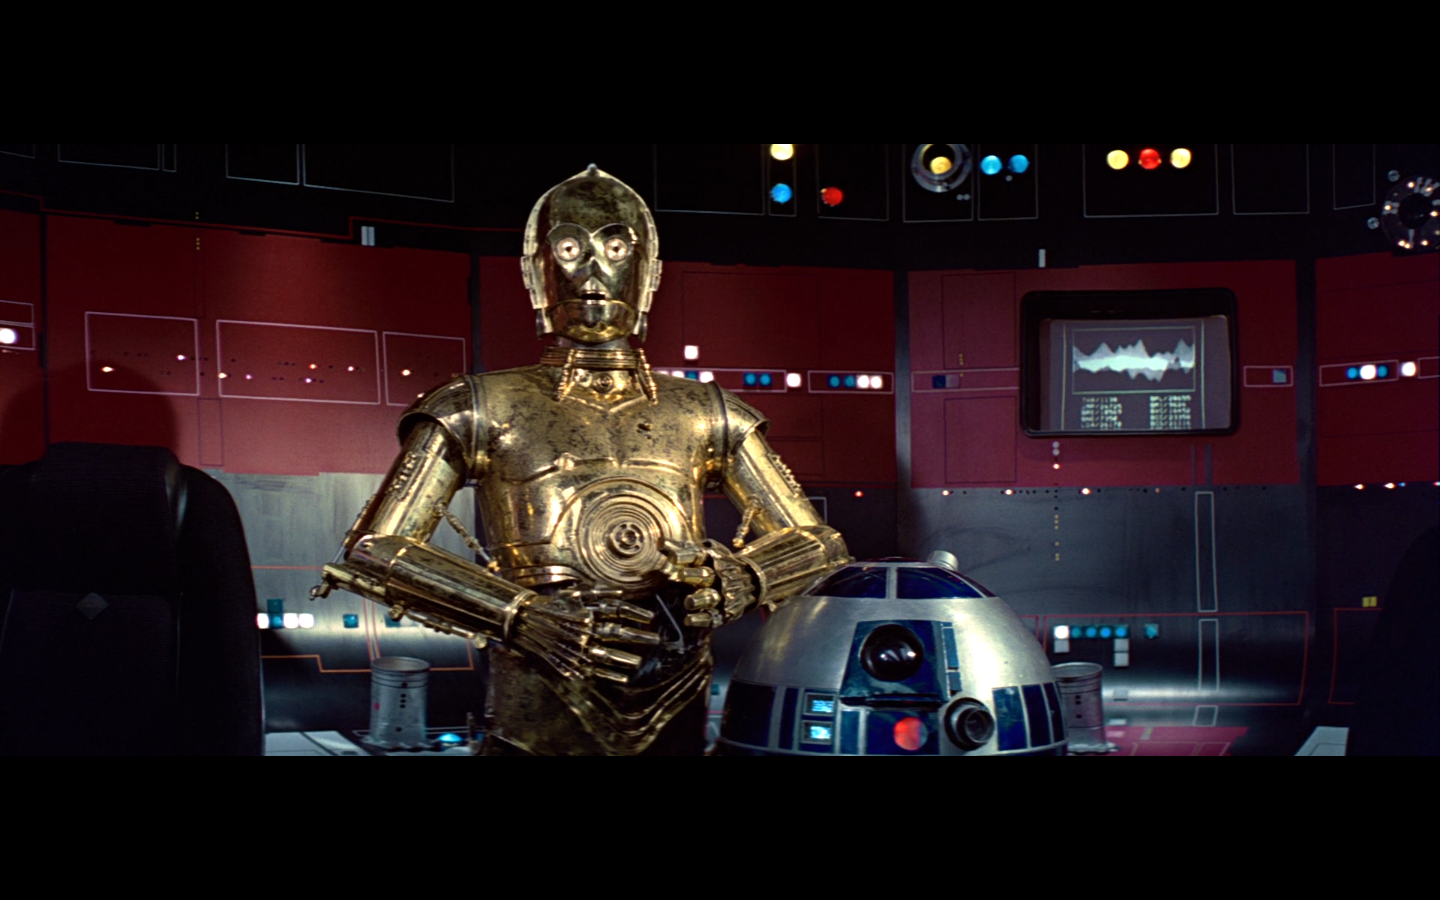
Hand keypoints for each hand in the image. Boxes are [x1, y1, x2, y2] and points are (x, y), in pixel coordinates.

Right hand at [511, 585, 661, 683]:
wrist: (523, 622)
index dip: (636, 615)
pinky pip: (593, 671)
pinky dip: (609, 675)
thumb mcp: (574, 593)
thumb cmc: (551, 605)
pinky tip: (623, 678)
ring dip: (625, 659)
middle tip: (656, 640)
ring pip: (607, 654)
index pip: (618, 612)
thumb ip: (598, 593)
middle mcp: (584, 630)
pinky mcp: (569, 661)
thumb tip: (621, 594)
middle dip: (638, 637)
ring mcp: (577, 647)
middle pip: (617, 633)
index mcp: (587, 611)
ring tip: (640, 662)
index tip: (652, 619)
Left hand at [661, 539, 757, 627]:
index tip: (672, 557)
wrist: (752, 580)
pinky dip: (701, 619)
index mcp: (711, 558)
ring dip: (699, 599)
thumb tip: (658, 542)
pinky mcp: (723, 612)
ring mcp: (721, 595)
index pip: (696, 555)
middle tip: (680, 575)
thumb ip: (681, 549)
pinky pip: (712, 617)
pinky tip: (688, 620)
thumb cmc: (719, 563)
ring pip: (710, 597)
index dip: (684, 556)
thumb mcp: (706, 552)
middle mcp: (717, 576)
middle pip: (705, 575)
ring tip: (688, 602)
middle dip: (692, 575)